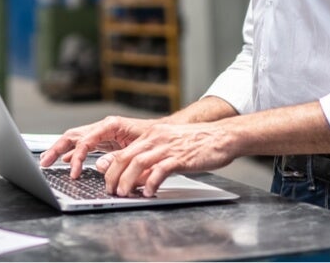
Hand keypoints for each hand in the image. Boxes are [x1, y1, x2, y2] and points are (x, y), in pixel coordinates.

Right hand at [39, 116, 159, 178]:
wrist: (165, 133)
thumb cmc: (155, 138)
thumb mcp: (139, 149)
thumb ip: (118, 158)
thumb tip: (99, 166)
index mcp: (111, 125)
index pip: (85, 140)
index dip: (76, 157)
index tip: (73, 173)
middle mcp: (103, 127)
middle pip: (73, 136)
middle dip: (56, 149)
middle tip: (44, 163)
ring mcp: (102, 133)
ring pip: (74, 139)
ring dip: (59, 149)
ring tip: (46, 161)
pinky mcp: (104, 140)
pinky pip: (82, 145)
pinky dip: (72, 152)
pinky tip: (64, 160)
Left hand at [97, 123, 238, 196]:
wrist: (222, 136)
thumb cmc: (198, 144)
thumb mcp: (170, 147)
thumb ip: (153, 160)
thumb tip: (138, 178)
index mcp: (152, 135)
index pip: (124, 152)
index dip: (111, 169)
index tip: (107, 182)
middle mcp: (156, 138)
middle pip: (125, 157)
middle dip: (114, 176)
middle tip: (111, 191)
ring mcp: (168, 147)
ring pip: (138, 163)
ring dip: (128, 180)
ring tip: (124, 194)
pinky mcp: (180, 157)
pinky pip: (160, 170)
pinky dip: (151, 182)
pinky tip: (149, 192)